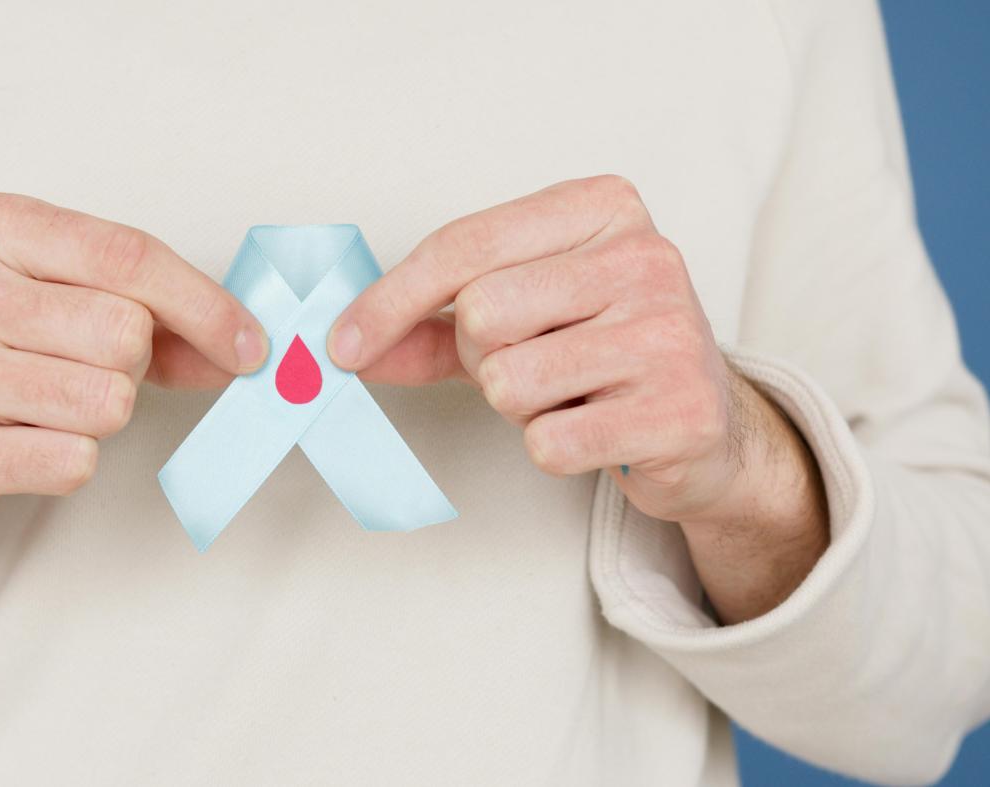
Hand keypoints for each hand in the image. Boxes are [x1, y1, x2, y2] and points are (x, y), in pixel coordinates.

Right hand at [0, 192, 267, 662]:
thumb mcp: (51, 304)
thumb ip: (147, 312)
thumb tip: (243, 347)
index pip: (127, 254)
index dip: (204, 304)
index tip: (248, 344)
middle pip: (125, 332)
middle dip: (128, 366)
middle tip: (75, 372)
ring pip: (108, 400)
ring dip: (97, 417)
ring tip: (39, 409)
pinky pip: (74, 460)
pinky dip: (67, 463)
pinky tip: (17, 448)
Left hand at [329, 175, 828, 622]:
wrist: (704, 425)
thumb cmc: (596, 353)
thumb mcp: (515, 317)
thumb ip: (427, 325)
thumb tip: (343, 347)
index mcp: (602, 206)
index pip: (463, 246)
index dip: (390, 301)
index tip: (343, 345)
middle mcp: (646, 256)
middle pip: (482, 315)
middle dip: (482, 358)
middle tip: (532, 363)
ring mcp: (671, 333)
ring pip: (510, 383)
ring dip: (519, 408)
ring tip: (570, 395)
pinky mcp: (682, 412)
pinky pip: (550, 443)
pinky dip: (555, 449)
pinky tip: (598, 431)